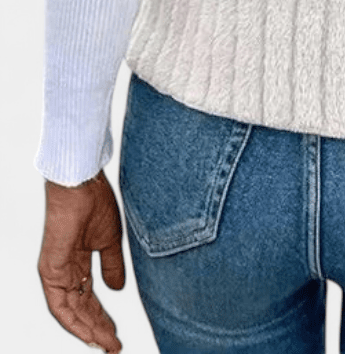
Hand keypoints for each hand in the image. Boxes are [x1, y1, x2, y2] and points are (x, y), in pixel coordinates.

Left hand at [38, 168, 124, 351]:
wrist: (83, 183)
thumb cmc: (95, 202)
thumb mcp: (109, 241)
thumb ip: (111, 266)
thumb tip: (117, 289)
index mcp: (78, 261)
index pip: (89, 298)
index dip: (103, 317)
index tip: (117, 334)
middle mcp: (65, 270)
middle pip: (81, 308)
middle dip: (98, 328)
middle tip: (114, 346)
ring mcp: (56, 271)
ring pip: (71, 311)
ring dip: (89, 329)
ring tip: (107, 344)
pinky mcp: (50, 269)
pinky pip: (60, 304)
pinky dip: (74, 321)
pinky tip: (89, 333)